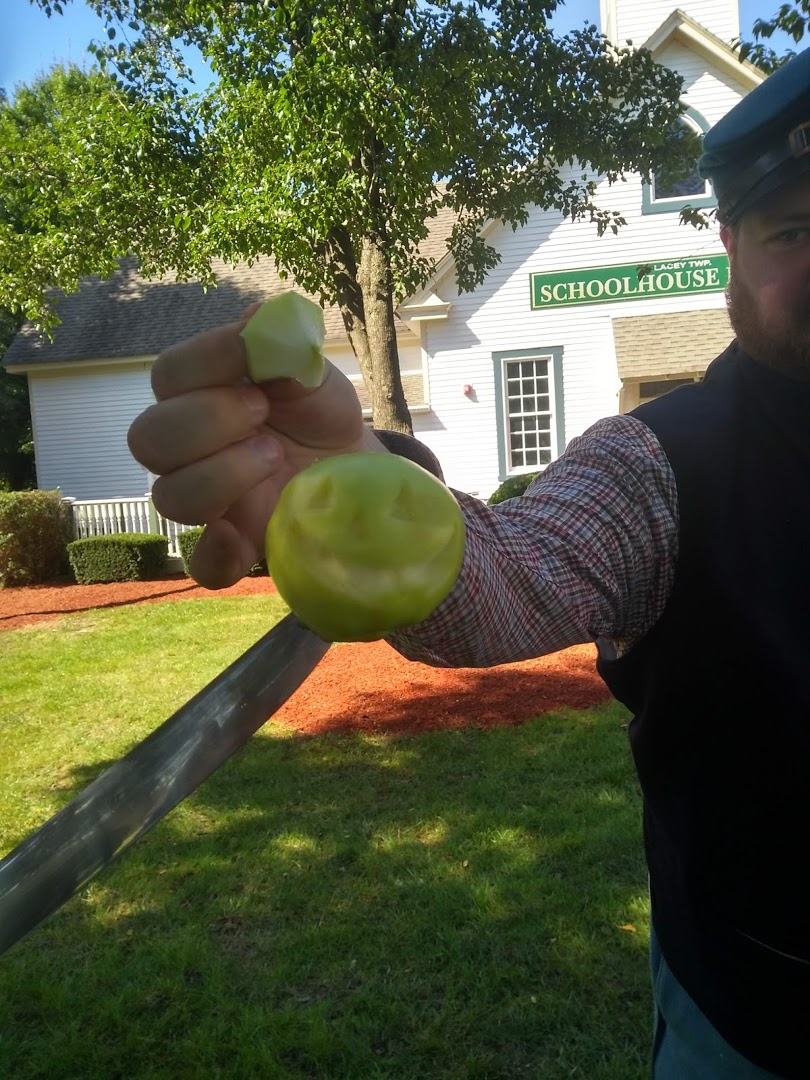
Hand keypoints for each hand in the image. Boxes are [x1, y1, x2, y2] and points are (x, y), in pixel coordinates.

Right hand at [127, 305, 384, 588]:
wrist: (360, 468)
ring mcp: (207, 502)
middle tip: (263, 415)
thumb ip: (285, 348)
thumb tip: (264, 319)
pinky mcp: (235, 547)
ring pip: (169, 497)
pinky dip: (215, 554)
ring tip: (273, 456)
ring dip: (221, 474)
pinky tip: (240, 537)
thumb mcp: (312, 374)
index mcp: (197, 394)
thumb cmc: (319, 413)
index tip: (257, 360)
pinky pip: (202, 565)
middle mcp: (187, 449)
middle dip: (208, 420)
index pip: (168, 374)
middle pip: (148, 438)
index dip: (207, 362)